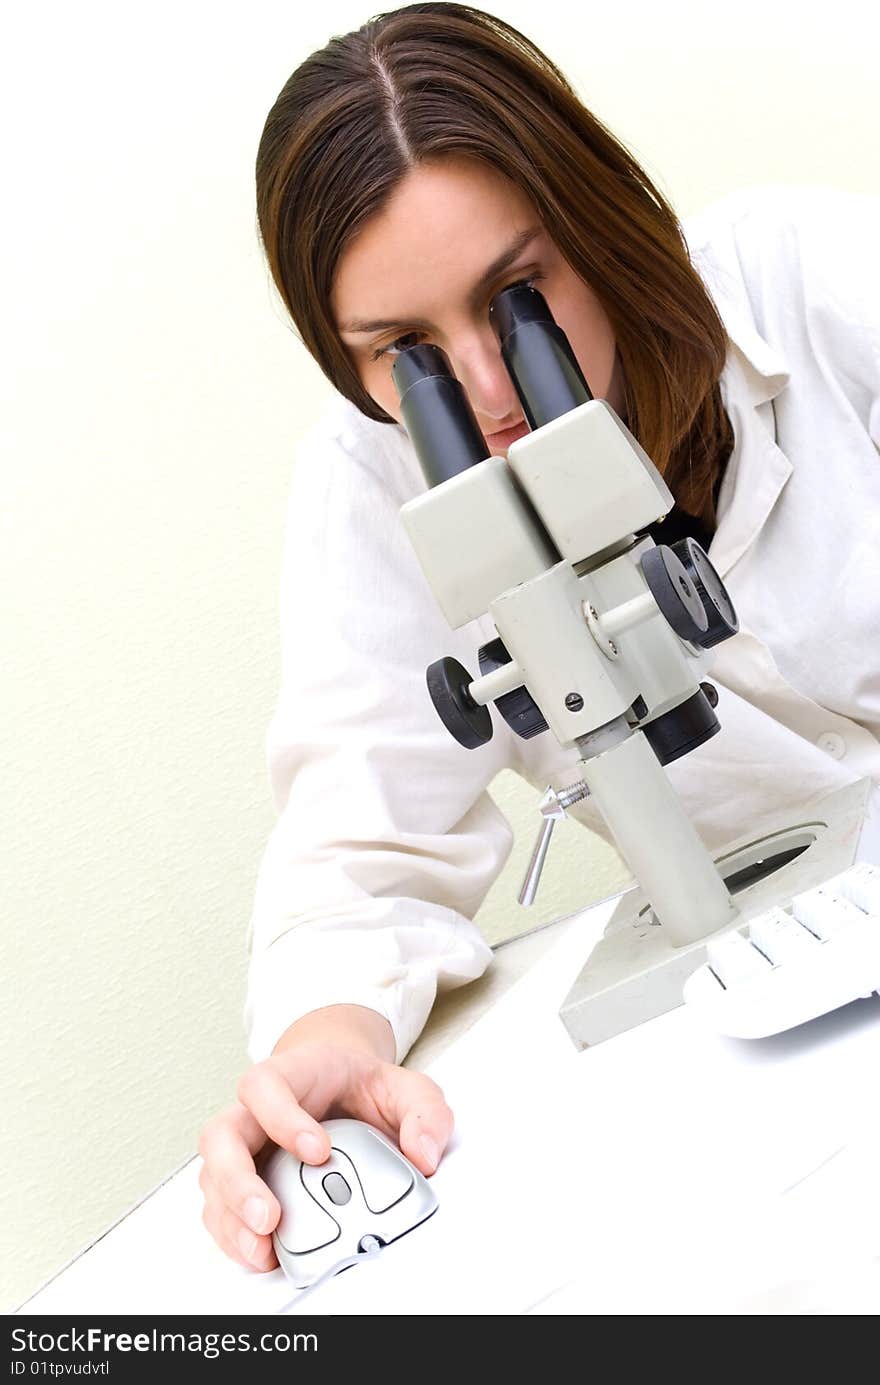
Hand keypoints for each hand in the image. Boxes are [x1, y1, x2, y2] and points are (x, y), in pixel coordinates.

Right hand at [197, 1011, 452, 1271]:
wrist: (342, 1088)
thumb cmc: (363, 1087)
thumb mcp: (407, 1087)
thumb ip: (425, 1112)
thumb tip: (423, 1154)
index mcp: (290, 1074)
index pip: (265, 1085)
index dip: (282, 1117)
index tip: (319, 1150)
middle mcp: (254, 1110)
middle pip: (221, 1136)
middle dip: (238, 1181)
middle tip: (269, 1216)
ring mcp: (244, 1146)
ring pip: (212, 1176)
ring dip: (230, 1217)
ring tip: (262, 1248)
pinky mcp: (242, 1181)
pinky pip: (219, 1208)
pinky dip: (233, 1234)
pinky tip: (259, 1253)